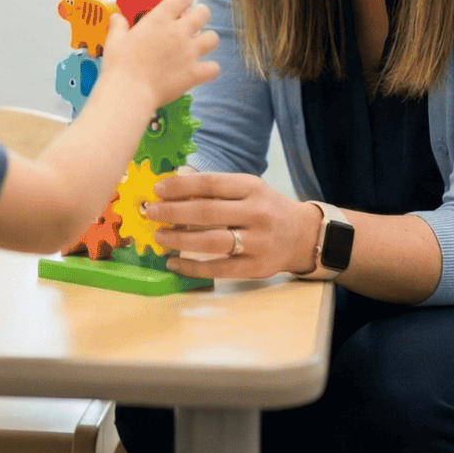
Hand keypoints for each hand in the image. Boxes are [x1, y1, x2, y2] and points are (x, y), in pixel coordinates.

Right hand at [97, 0, 220, 107]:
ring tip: (199, 46)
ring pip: (213, 38)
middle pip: (203, 13)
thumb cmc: (120, 65)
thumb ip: (119, 25)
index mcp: (159, 20)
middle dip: (200, 15)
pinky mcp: (195, 73)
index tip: (181, 3)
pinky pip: (214, 68)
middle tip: (193, 22)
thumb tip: (117, 17)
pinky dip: (209, 69)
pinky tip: (202, 71)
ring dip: (207, 40)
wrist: (130, 92)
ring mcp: (189, 52)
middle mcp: (178, 32)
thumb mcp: (114, 40)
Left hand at [143, 172, 320, 278]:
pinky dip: (192, 267)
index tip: (158, 190)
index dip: (181, 186)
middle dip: (173, 212)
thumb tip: (172, 186)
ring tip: (159, 237)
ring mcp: (259, 242)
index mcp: (252, 188)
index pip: (211, 183)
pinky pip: (219, 268)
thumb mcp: (248, 190)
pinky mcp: (257, 267)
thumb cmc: (265, 209)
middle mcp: (257, 213)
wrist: (302, 235)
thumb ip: (216, 189)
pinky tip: (174, 263)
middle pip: (208, 212)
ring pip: (212, 241)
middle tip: (151, 212)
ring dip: (179, 240)